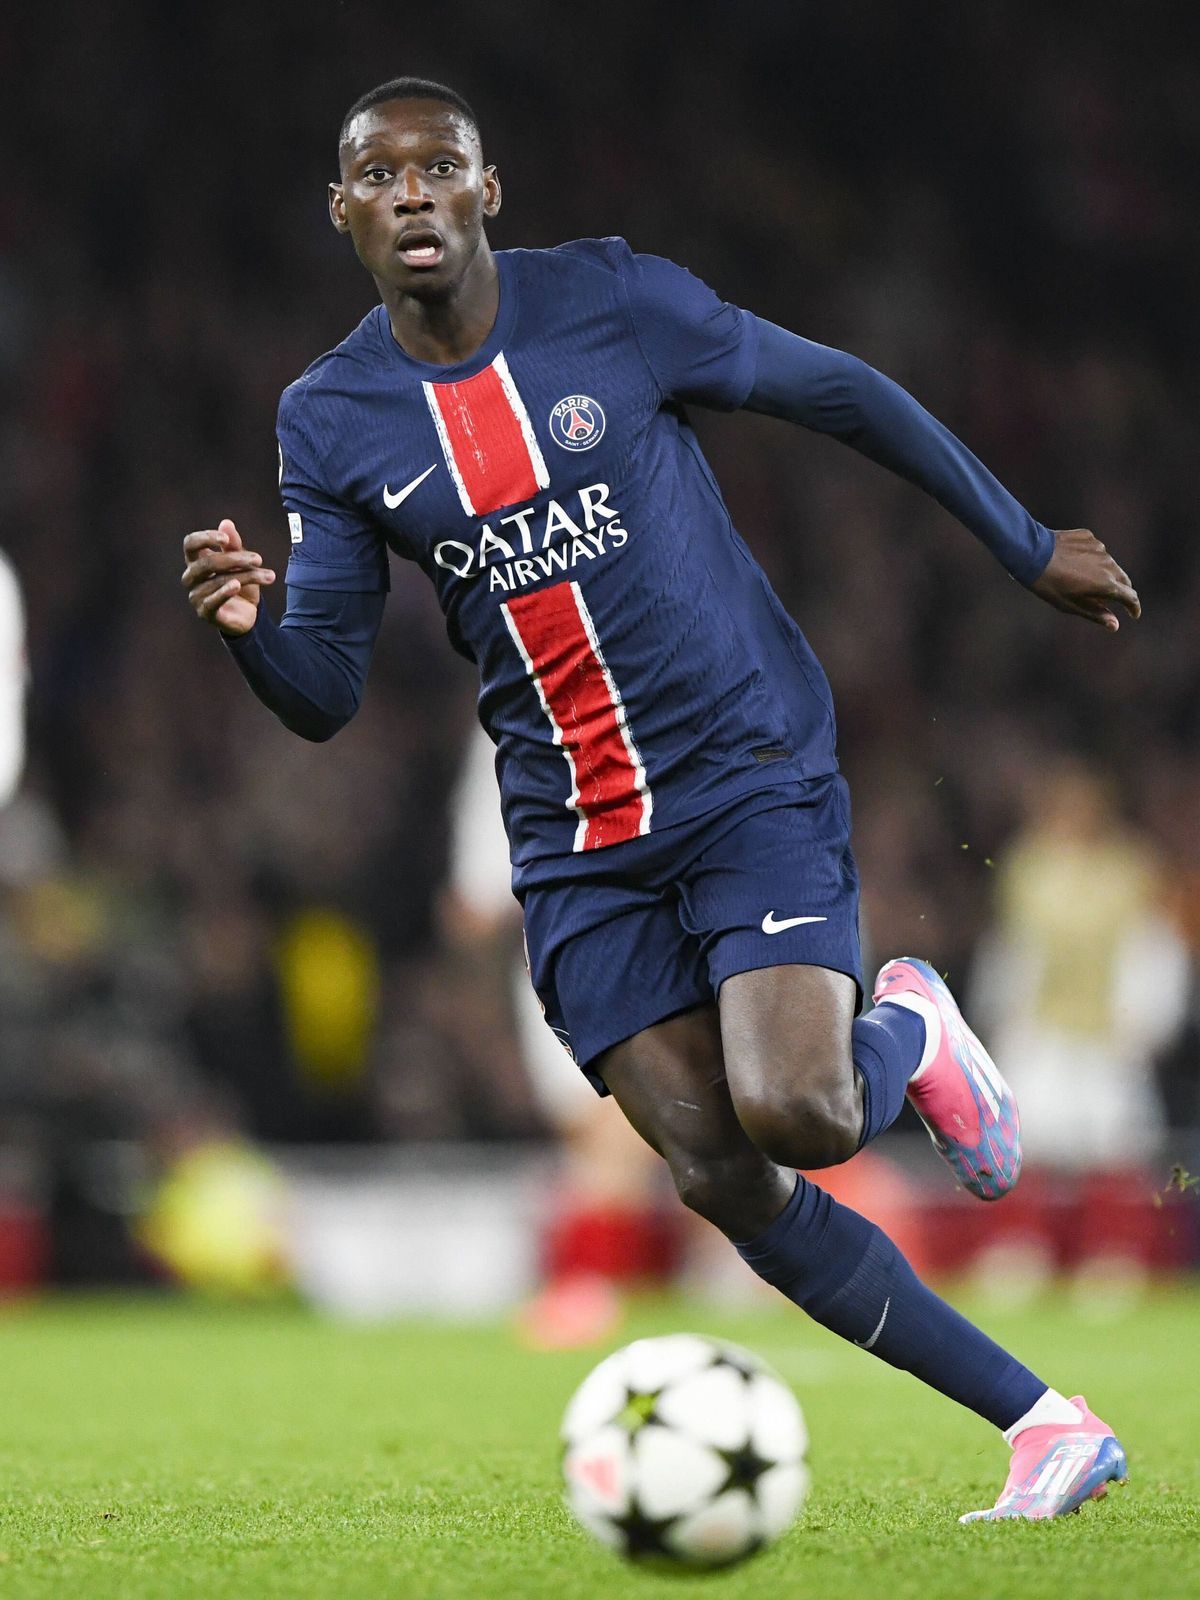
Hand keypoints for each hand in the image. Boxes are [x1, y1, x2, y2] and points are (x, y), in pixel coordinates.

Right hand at [181, 519, 275, 635]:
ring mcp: (196, 596)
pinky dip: (224, 592)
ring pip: (217, 581)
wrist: (248, 615)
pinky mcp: (205, 613)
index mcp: (196, 561)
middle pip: (207, 563)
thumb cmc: (241, 584)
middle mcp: (192, 577)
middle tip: (259, 558)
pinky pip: (211, 601)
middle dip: (234, 559)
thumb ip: (234, 545)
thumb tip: (226, 523)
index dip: (205, 538)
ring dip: (245, 576)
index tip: (226, 539)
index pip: (190, 544)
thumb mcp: (242, 563)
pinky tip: (237, 585)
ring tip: (269, 576)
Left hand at [1030, 528, 1140, 631]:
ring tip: (1088, 581)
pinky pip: (1097, 551)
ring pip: (1110, 564)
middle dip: (1123, 591)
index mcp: (1107, 584)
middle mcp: (1109, 564)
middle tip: (1116, 600)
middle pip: (1124, 579)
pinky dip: (1093, 560)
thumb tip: (1115, 625)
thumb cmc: (1049, 585)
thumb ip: (1095, 614)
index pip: (1130, 596)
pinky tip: (1076, 563)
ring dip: (1106, 574)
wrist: (1032, 553)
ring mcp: (1100, 549)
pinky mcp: (1090, 538)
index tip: (1133, 614)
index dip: (1134, 607)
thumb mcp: (1070, 605)